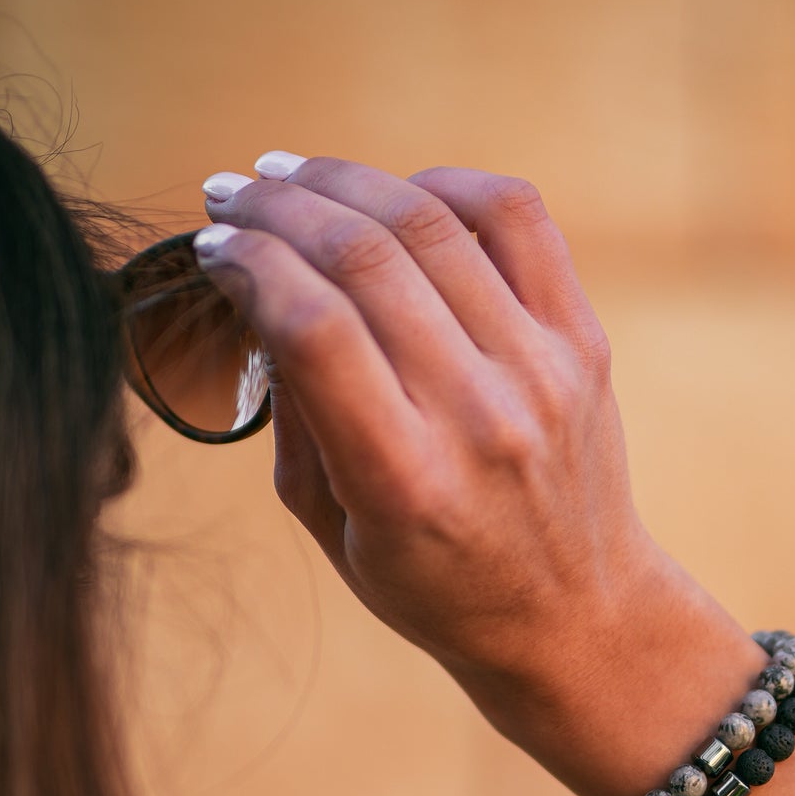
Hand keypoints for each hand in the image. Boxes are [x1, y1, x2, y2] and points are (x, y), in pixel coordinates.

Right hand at [196, 155, 699, 717]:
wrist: (575, 619)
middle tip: (231, 195)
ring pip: (430, 222)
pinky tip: (400, 193)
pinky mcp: (582, 343)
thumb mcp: (336, 533)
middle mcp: (479, 418)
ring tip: (291, 177)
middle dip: (277, 207)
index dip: (248, 263)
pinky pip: (517, 218)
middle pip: (362, 259)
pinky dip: (448, 183)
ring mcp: (540, 372)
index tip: (213, 251)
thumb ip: (295, 422)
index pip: (313, 326)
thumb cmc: (438, 587)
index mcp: (405, 482)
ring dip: (343, 181)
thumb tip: (263, 294)